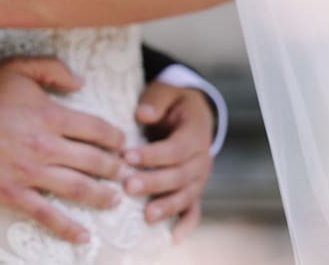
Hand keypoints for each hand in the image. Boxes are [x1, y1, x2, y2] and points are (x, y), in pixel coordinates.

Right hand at [0, 57, 129, 244]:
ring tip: (114, 199)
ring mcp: (28, 172)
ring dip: (102, 196)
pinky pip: (45, 214)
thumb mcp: (18, 67)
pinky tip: (84, 237)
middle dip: (114, 168)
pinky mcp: (11, 192)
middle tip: (123, 172)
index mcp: (49, 114)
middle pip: (93, 161)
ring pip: (77, 189)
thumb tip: (81, 83)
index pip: (96, 129)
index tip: (121, 143)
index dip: (115, 138)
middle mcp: (44, 145)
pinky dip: (67, 228)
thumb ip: (54, 69)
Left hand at [121, 82, 215, 242]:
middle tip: (127, 186)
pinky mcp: (193, 188)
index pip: (175, 148)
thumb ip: (156, 100)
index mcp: (195, 133)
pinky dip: (185, 224)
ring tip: (146, 215)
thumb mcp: (167, 90)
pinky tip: (173, 238)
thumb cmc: (173, 101)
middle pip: (179, 175)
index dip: (152, 155)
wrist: (193, 112)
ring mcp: (199, 176)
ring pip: (185, 194)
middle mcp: (201, 158)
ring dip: (167, 206)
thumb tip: (142, 114)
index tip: (127, 156)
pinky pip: (193, 209)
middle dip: (154, 182)